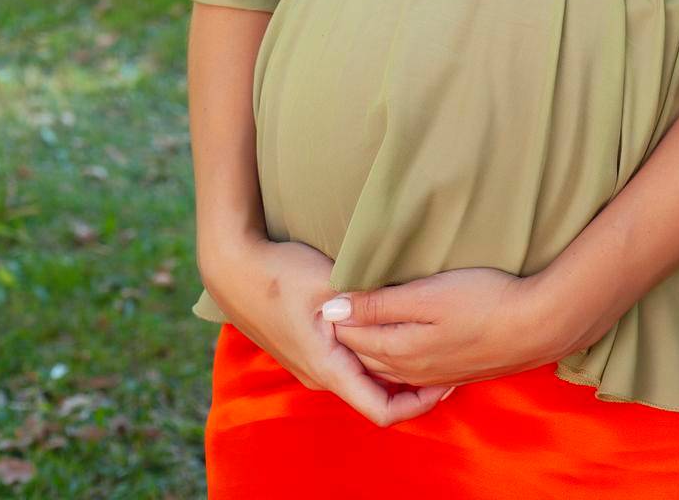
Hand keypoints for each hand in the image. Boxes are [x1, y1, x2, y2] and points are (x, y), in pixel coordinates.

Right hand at [200, 235, 458, 426]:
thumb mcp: (325, 281)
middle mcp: (321, 376)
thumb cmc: (278, 273)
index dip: (419, 403)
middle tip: (446, 354)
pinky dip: (373, 353)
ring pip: (362, 377)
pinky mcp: (307, 349)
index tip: (446, 379)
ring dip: (392, 365)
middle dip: (412, 381)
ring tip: (424, 337)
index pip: (382, 411)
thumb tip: (401, 306)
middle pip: (376, 394)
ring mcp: (311, 365)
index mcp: (328, 369)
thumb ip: (363, 299)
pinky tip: (388, 326)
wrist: (232, 268)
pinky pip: (348, 363)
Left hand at [325, 266, 558, 388]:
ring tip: (362, 325)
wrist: (537, 326)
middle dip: (349, 336)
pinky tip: (403, 352)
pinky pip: (413, 373)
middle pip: (367, 356)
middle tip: (336, 307)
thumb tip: (333, 309)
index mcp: (400, 350)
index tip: (325, 292)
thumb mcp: (427, 295)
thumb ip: (379, 304)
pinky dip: (398, 362)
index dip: (337, 316)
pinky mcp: (456, 373)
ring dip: (372, 349)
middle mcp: (413, 370)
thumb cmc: (482, 301)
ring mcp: (436, 375)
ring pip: (389, 367)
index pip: (352, 338)